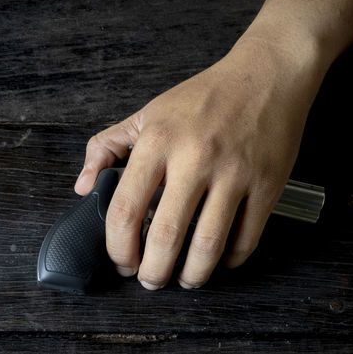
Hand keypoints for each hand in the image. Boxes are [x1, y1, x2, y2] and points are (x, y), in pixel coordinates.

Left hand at [76, 35, 323, 288]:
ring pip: (207, 245)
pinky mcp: (267, 183)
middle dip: (153, 272)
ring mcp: (234, 172)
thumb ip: (107, 147)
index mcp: (158, 142)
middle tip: (150, 281)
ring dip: (192, 276)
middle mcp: (194, 158)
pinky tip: (219, 262)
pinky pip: (245, 237)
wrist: (268, 73)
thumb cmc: (204, 98)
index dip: (119, 248)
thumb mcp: (148, 113)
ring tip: (184, 281)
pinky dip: (230, 260)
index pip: (126, 210)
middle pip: (165, 236)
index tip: (122, 262)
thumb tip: (84, 188)